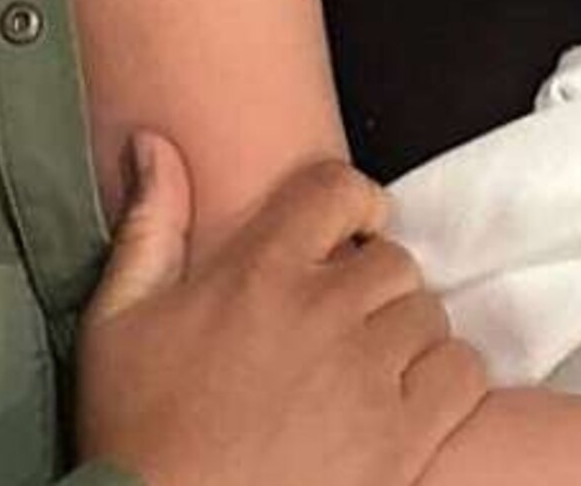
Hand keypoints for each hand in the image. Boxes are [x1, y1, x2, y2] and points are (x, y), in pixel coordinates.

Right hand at [75, 136, 486, 485]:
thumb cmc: (137, 430)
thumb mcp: (118, 321)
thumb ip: (149, 224)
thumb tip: (153, 142)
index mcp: (259, 271)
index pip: (339, 191)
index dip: (354, 203)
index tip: (352, 230)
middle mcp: (324, 311)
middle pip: (393, 261)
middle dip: (374, 283)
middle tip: (345, 321)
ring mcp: (369, 376)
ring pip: (429, 316)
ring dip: (406, 335)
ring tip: (370, 367)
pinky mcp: (403, 438)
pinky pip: (462, 376)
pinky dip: (445, 381)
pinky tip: (407, 402)